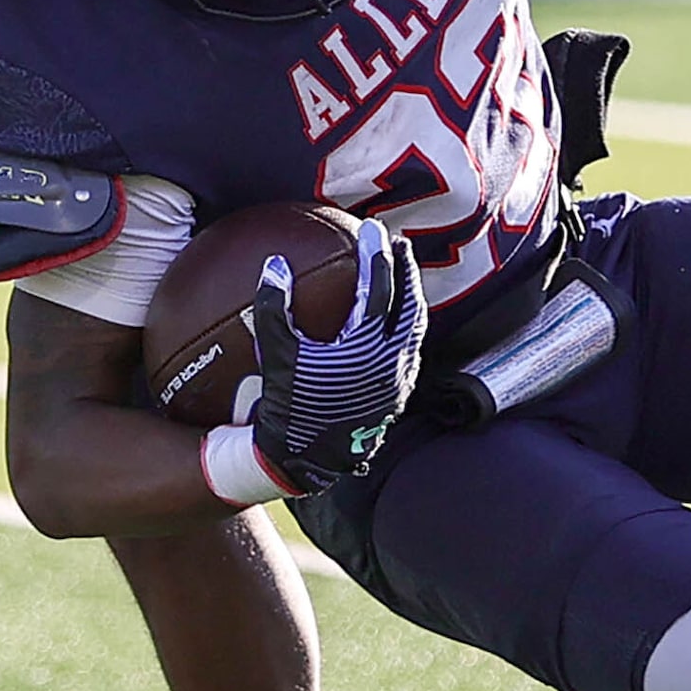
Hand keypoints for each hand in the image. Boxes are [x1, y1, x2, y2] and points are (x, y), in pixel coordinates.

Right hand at [251, 219, 426, 495]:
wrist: (309, 460)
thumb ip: (274, 309)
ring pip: (416, 328)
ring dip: (411, 298)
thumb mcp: (275, 356)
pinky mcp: (399, 395)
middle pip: (409, 303)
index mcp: (365, 345)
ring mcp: (400, 379)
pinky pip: (410, 350)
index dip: (376, 254)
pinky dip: (406, 328)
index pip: (378, 287)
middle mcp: (392, 360)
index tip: (372, 229)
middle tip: (398, 245)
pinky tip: (394, 323)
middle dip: (404, 270)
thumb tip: (275, 264)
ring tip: (403, 278)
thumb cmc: (287, 408)